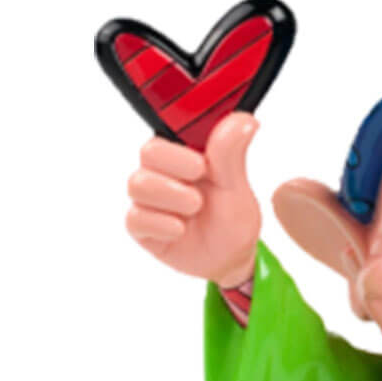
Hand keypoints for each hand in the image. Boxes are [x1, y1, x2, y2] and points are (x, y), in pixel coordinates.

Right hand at [125, 112, 260, 287]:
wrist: (231, 260)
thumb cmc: (231, 219)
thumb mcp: (236, 186)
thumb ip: (231, 153)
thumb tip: (245, 121)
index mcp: (185, 154)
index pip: (168, 132)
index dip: (180, 149)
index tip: (203, 165)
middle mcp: (162, 172)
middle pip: (148, 153)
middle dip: (176, 170)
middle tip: (200, 187)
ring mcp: (150, 199)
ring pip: (138, 184)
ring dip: (171, 197)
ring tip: (195, 208)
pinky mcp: (142, 226)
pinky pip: (135, 218)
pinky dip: (162, 225)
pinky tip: (180, 230)